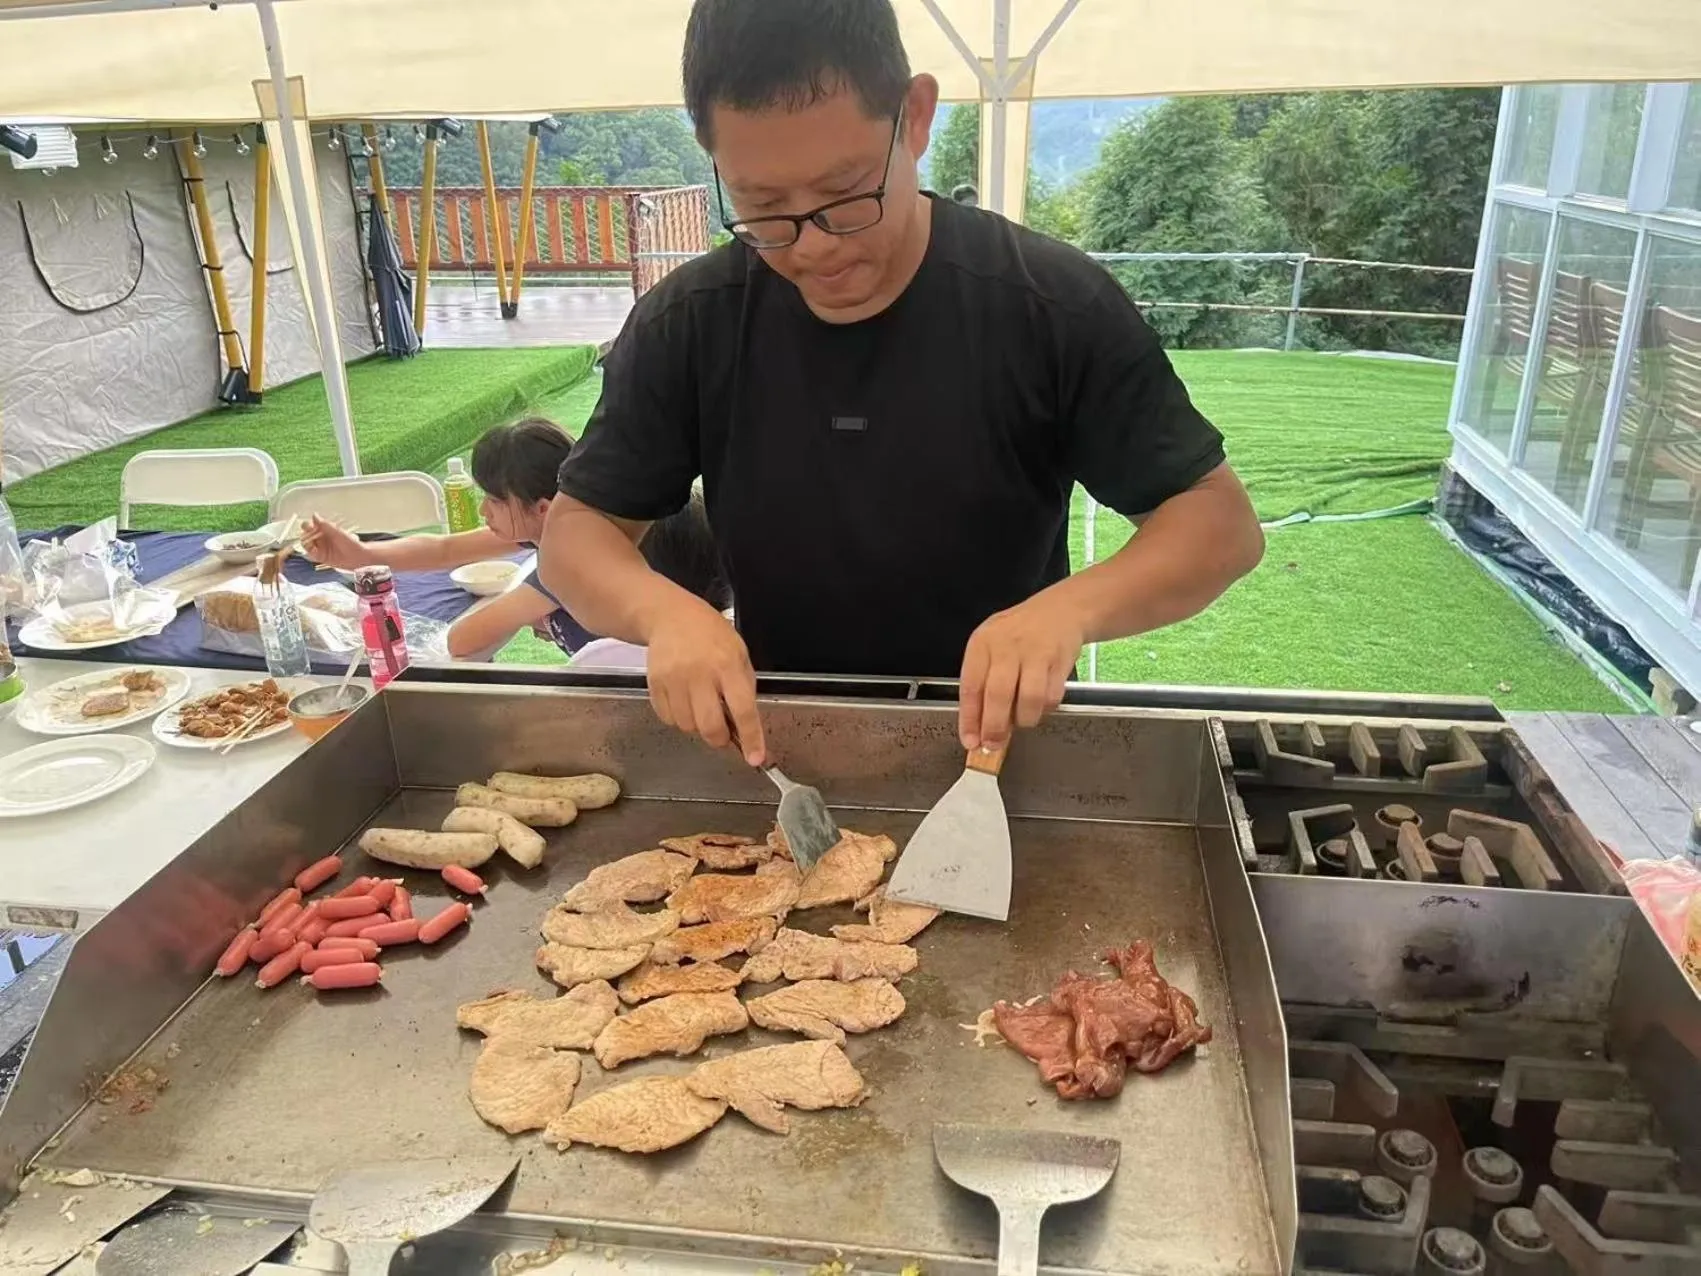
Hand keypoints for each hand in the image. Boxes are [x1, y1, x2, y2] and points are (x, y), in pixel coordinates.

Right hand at [299, 516, 369, 569]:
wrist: (358, 556)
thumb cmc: (351, 543)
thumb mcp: (337, 532)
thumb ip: (325, 525)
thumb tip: (314, 515)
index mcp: (324, 529)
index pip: (310, 525)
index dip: (307, 526)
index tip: (309, 527)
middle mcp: (321, 538)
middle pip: (306, 535)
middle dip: (305, 535)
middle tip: (308, 536)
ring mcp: (321, 547)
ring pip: (307, 545)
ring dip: (306, 544)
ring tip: (310, 544)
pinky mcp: (322, 557)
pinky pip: (312, 555)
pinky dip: (310, 553)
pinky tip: (313, 552)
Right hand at [643, 594, 766, 765]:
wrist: (670, 616)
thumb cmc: (710, 635)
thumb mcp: (739, 652)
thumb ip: (743, 687)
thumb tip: (747, 726)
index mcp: (727, 664)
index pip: (743, 709)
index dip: (751, 737)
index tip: (756, 758)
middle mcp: (700, 674)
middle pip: (710, 726)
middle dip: (719, 739)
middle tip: (723, 732)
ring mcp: (674, 679)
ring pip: (687, 726)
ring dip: (697, 725)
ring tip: (700, 704)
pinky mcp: (655, 683)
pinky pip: (668, 718)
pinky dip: (678, 717)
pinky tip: (683, 699)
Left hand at [959, 593, 1085, 749]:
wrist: (1060, 610)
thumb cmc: (1018, 634)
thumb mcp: (992, 648)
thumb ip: (983, 683)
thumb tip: (978, 728)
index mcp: (983, 643)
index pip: (971, 686)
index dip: (970, 719)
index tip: (970, 742)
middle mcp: (1007, 646)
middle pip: (998, 695)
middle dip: (994, 727)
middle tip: (994, 745)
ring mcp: (1035, 652)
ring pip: (1029, 699)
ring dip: (1024, 720)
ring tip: (1021, 721)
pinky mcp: (1060, 661)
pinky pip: (1052, 697)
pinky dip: (1045, 710)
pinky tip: (1039, 705)